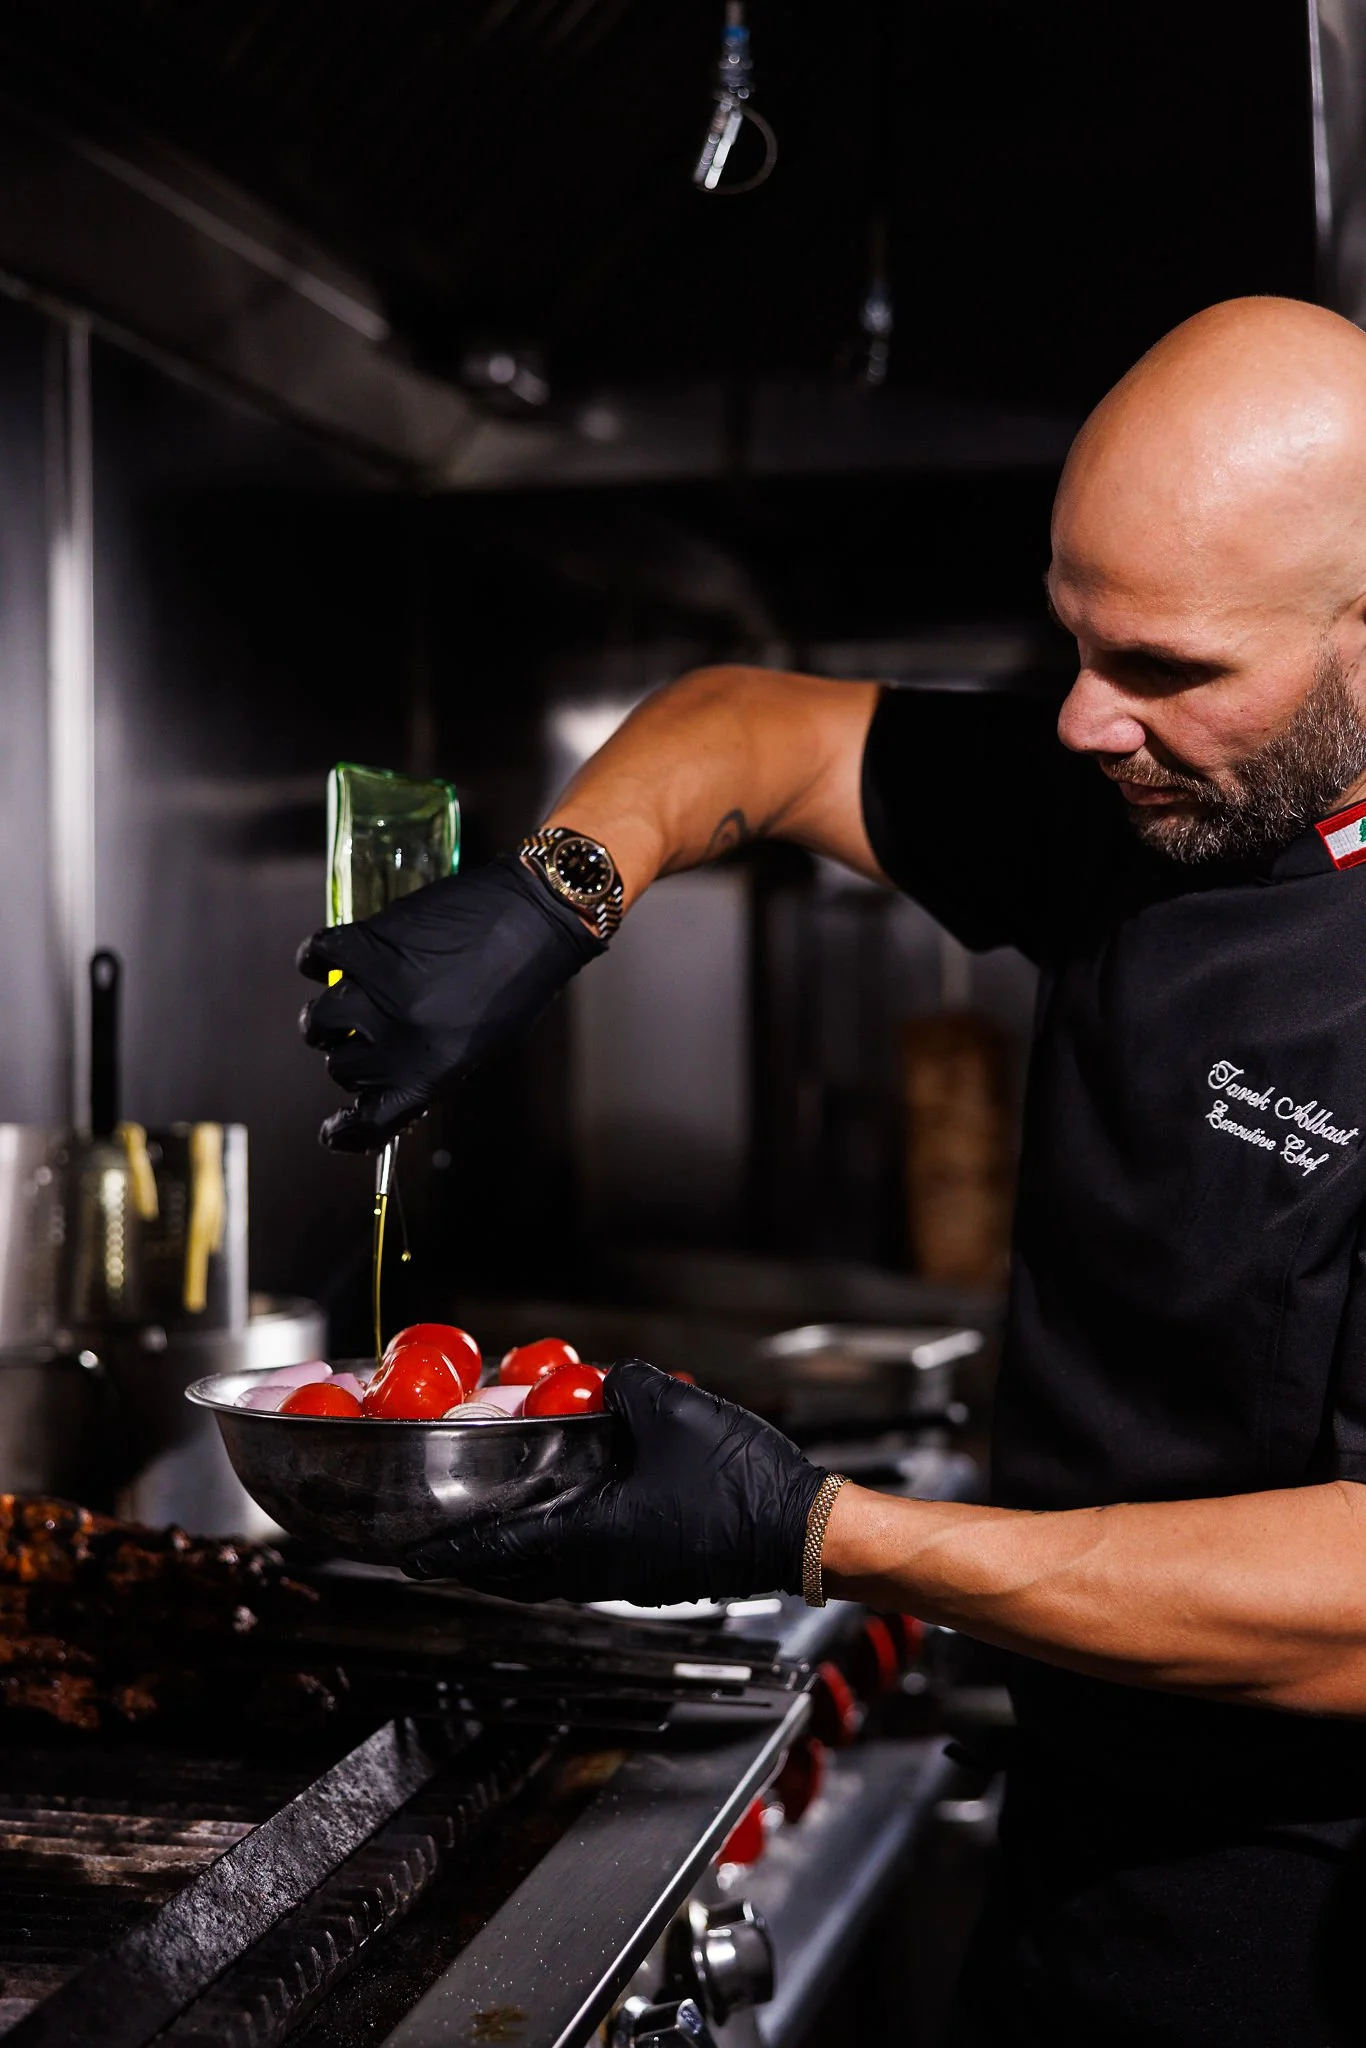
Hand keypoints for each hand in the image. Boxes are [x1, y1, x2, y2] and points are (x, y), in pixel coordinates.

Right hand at [297, 855, 602, 1150]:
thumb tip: (387, 1079)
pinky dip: (317, 960)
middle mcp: (401, 1036)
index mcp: (433, 1070)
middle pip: (342, 1068)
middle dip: (350, 1058)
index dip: (346, 1131)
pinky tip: (335, 959)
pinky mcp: (368, 940)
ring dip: (328, 1017)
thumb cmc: (522, 980)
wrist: (535, 913)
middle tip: (365, 1037)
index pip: (371, 1120)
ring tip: (346, 1001)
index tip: (333, 1129)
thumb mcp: (483, 1044)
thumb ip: (431, 1067)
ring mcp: (380, 987)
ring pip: (320, 1021)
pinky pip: (316, 957)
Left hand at [405, 1360, 827, 1605]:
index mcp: (594, 1535)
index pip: (502, 1548)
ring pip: (558, 1575)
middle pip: (522, 1575)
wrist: (806, 1530)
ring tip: (506, 1529)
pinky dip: (566, 1550)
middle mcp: (606, 1569)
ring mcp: (635, 1579)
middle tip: (450, 1546)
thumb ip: (624, 1385)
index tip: (414, 1556)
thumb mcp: (672, 1406)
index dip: (453, 1550)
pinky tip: (580, 1514)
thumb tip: (609, 1382)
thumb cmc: (742, 1482)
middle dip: (481, 1562)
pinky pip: (594, 1568)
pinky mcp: (662, 1575)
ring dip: (524, 1558)